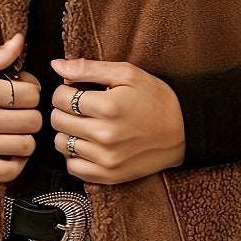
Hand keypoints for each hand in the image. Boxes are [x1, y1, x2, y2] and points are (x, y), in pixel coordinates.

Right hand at [0, 32, 42, 180]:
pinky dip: (17, 162)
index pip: (31, 94)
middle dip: (31, 113)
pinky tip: (10, 150)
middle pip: (33, 120)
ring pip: (26, 145)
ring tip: (15, 130)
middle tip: (20, 110)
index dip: (31, 89)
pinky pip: (9, 172)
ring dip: (25, 137)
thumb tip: (20, 41)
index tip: (22, 89)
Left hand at [49, 57, 186, 183]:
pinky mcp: (109, 176)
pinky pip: (73, 168)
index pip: (60, 97)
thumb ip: (88, 68)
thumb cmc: (156, 98)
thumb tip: (56, 65)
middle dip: (64, 109)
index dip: (65, 90)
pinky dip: (74, 156)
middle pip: (58, 120)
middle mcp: (105, 136)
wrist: (185, 131)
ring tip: (85, 125)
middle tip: (81, 107)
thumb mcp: (127, 74)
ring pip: (61, 144)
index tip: (77, 90)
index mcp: (108, 107)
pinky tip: (88, 144)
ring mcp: (106, 159)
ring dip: (68, 132)